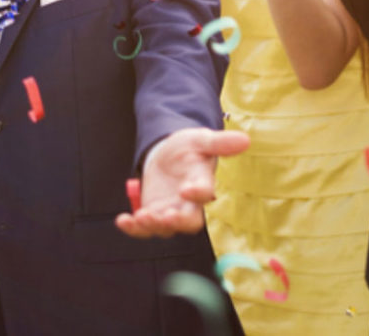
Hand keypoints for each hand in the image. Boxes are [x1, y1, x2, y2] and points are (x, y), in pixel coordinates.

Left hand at [115, 128, 249, 237]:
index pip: (204, 193)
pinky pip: (144, 227)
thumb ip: (219, 142)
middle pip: (187, 221)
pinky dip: (133, 228)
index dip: (198, 193)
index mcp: (202, 184)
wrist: (167, 154)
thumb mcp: (200, 139)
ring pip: (164, 227)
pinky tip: (122, 221)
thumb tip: (245, 139)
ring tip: (140, 217)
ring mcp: (170, 211)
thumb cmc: (188, 148)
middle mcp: (188, 204)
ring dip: (152, 225)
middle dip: (176, 221)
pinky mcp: (152, 213)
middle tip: (164, 217)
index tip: (187, 189)